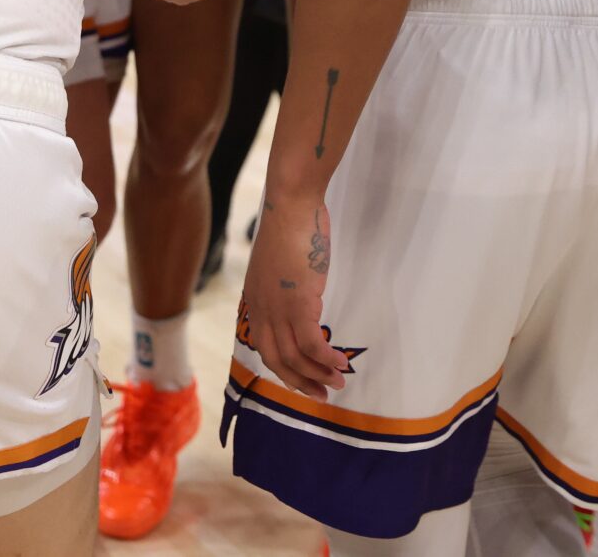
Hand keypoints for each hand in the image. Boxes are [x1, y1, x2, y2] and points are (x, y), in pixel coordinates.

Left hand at [238, 188, 351, 398]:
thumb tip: (299, 294)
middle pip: (277, 360)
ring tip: (339, 382)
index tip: (303, 378)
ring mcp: (278, 309)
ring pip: (296, 357)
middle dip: (301, 382)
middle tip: (322, 394)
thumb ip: (283, 284)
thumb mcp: (278, 262)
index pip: (265, 346)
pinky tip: (341, 362)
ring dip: (319, 374)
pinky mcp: (298, 303)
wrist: (290, 204)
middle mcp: (262, 310)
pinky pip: (313, 344)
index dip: (285, 368)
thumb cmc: (289, 225)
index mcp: (255, 301)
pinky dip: (327, 358)